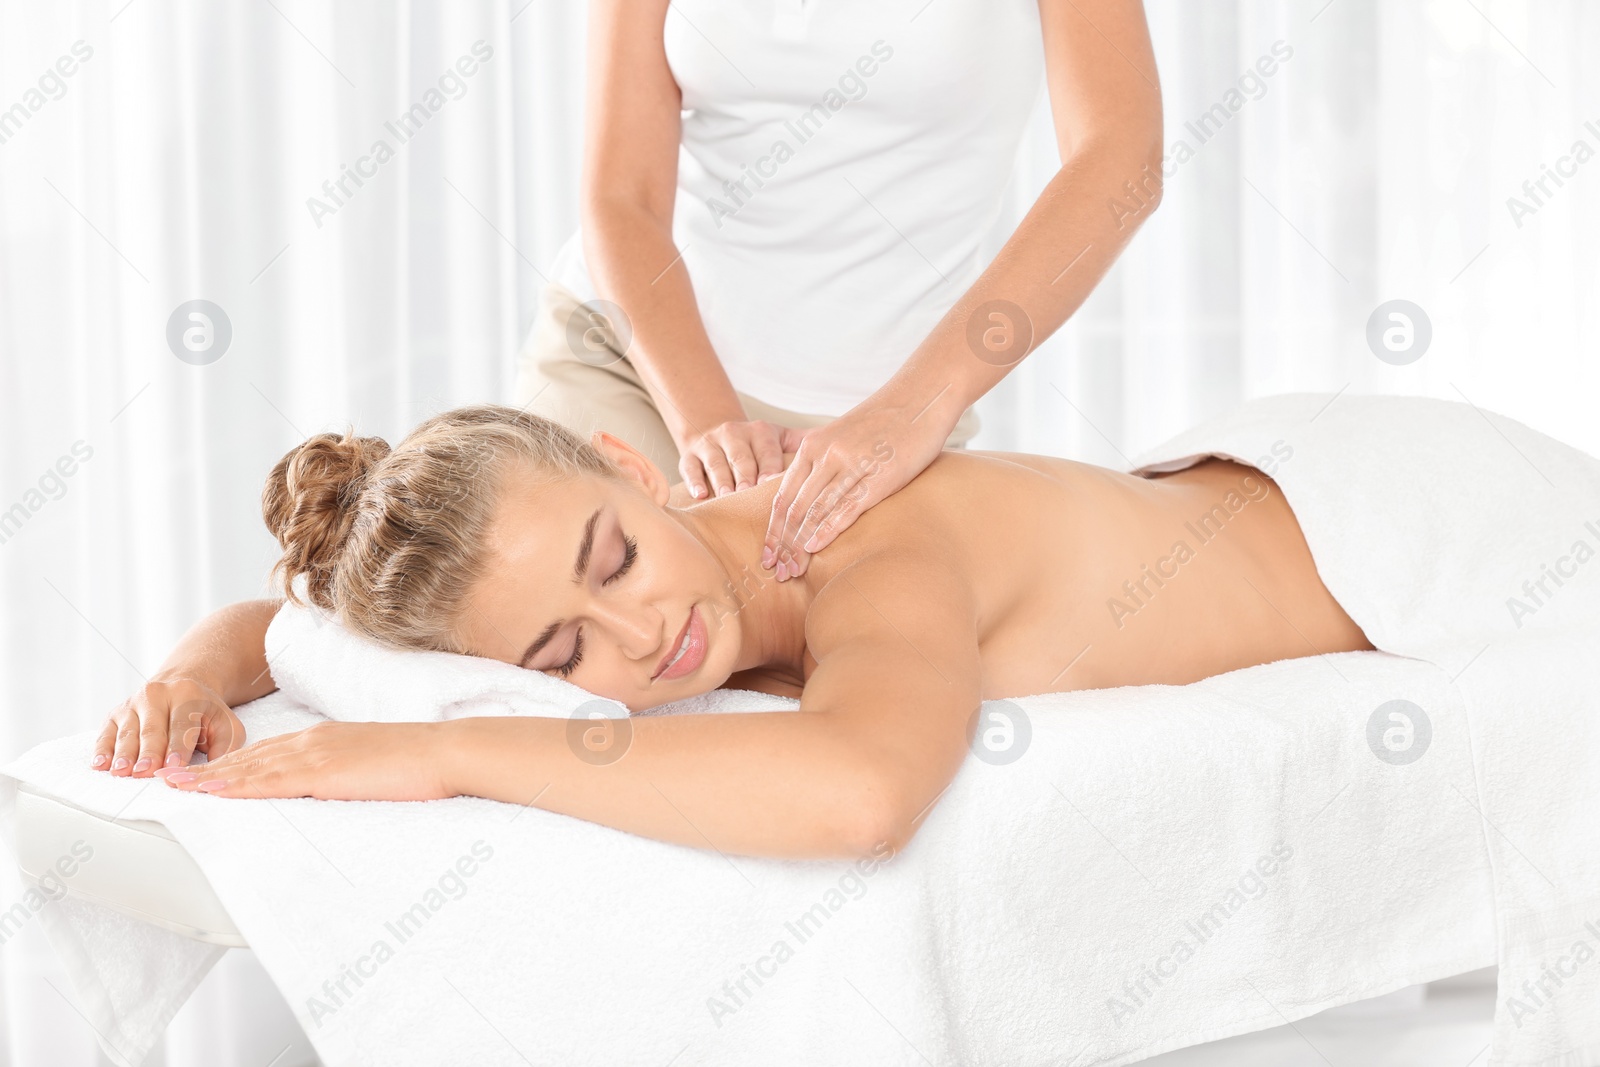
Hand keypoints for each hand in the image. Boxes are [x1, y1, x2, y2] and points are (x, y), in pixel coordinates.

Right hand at [94, 677, 245, 775]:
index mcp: (187, 695)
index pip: (182, 725)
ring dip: (124, 753)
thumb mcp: (225, 723)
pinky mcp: (115, 714)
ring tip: (122, 771)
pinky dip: (103, 749)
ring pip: (128, 732)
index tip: (173, 767)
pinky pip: (106, 733)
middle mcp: (157, 695)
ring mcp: (132, 704)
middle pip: (152, 729)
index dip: (178, 747)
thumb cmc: (204, 713)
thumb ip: (224, 745)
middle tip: (145, 771)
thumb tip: (212, 771)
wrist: (182, 686)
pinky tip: (100, 764)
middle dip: (149, 752)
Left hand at [156, 720, 451, 800]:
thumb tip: (336, 790)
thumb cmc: (421, 763)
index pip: (269, 753)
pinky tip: (213, 790)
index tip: (205, 771)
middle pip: (250, 757)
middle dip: (208, 767)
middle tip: (170, 776)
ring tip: (176, 785)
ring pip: (251, 766)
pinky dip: (236, 783)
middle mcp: (314, 741)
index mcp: (326, 740)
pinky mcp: (322, 771)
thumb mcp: (375, 765)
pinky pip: (270, 779)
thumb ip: (348, 774)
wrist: (445, 752)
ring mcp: (316, 753)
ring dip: (210, 776)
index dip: (233, 762)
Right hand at [678, 420, 806, 499]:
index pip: (767, 451)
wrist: (719, 434)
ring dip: (722, 480)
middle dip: (745, 476)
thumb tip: (834, 446)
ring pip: (716, 463)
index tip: (773, 484)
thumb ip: (803, 444)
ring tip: (728, 496)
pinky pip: (690, 468)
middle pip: (741, 457)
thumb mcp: (780, 439)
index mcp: (760, 432)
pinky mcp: (689, 455)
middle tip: (749, 494)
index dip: (770, 467)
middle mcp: (734, 434)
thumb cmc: (758, 445)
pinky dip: (695, 481)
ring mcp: (710, 444)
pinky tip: (701, 495)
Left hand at [763, 403, 949, 579]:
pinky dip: (828, 529)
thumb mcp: (838, 433)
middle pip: (795, 508)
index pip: (783, 496)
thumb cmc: (880, 421)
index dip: (773, 530)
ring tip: (793, 569)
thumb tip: (799, 477)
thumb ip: (817, 455)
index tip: (768, 555)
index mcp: (812, 447)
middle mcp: (827, 455)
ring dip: (801, 544)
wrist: (919, 397)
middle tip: (777, 570)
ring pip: (816, 511)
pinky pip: (847, 507)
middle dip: (783, 543)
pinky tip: (815, 547)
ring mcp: (852, 465)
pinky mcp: (879, 475)